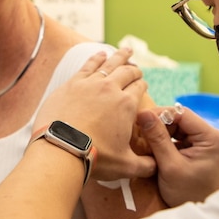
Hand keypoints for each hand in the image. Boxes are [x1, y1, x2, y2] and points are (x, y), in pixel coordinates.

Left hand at [33, 48, 156, 180]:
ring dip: (120, 56)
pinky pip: (88, 65)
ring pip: (109, 63)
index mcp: (126, 104)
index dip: (143, 85)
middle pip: (127, 72)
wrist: (61, 150)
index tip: (143, 84)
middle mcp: (110, 89)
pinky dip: (97, 58)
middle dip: (134, 70)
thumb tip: (157, 167)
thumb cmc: (95, 158)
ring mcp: (90, 84)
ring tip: (127, 51)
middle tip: (137, 69)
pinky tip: (101, 54)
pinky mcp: (72, 84)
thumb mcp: (126, 166)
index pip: (140, 87)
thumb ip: (145, 165)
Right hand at [136, 105, 218, 206]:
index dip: (160, 114)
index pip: (183, 114)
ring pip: (182, 129)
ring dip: (164, 134)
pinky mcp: (206, 151)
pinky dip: (170, 142)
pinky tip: (158, 149)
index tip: (140, 119)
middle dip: (161, 125)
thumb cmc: (188, 196)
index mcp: (214, 139)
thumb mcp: (169, 166)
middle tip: (141, 132)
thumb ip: (157, 138)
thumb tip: (143, 113)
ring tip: (147, 141)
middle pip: (183, 121)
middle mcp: (217, 137)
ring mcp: (212, 144)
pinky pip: (185, 139)